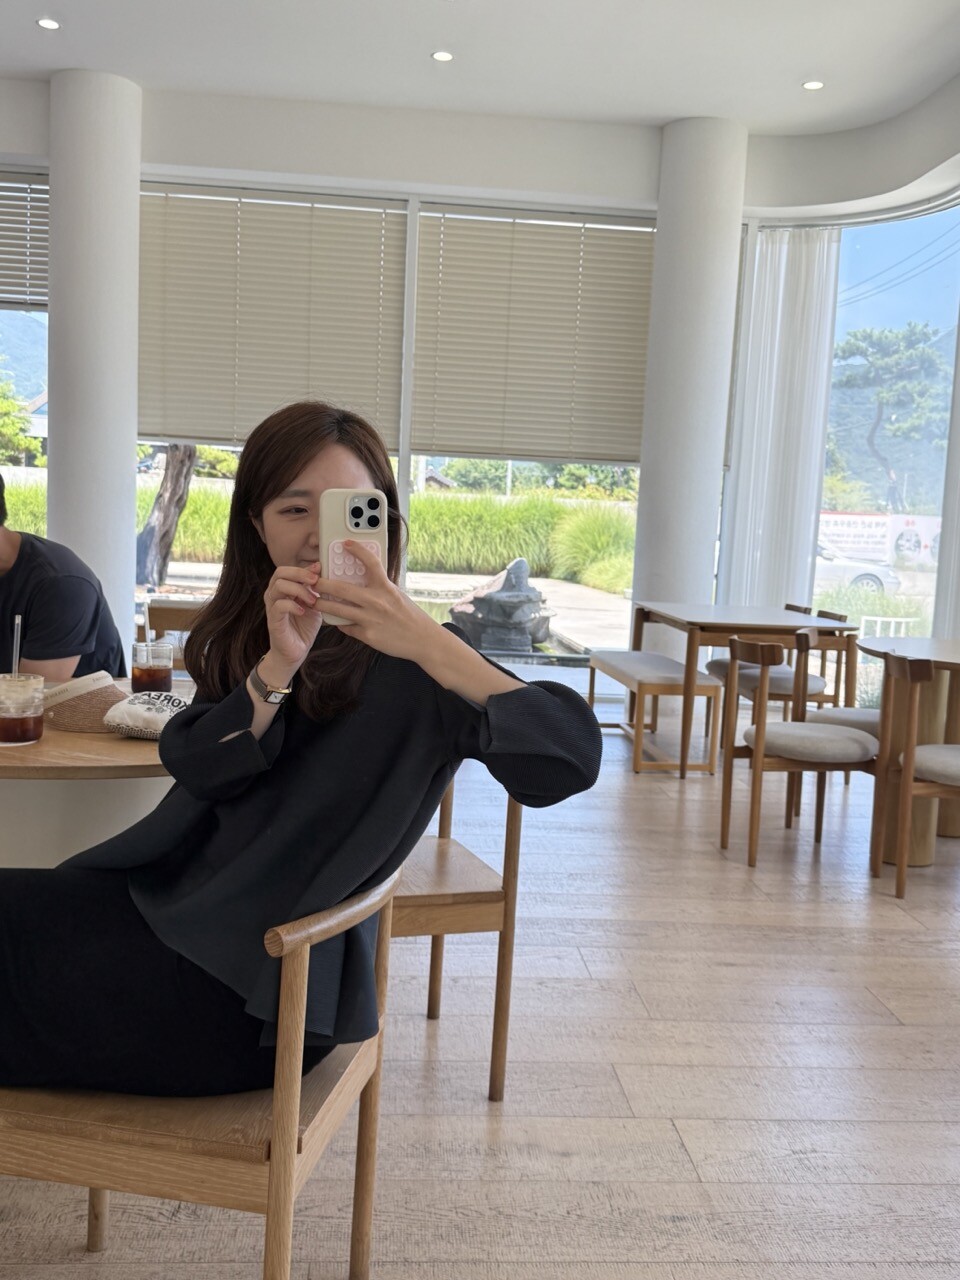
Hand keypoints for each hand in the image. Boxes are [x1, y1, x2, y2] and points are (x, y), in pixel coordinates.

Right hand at [262, 563, 324, 672]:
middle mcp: (274, 595)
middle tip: (316, 581)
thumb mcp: (314, 605)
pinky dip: (294, 605)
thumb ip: (316, 591)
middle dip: (300, 573)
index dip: (304, 567)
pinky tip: (304, 611)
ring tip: (313, 600)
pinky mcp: (273, 620)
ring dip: (299, 590)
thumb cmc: (304, 627)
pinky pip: (279, 605)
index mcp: (283, 589)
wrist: (296, 652)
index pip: (288, 569)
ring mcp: (272, 607)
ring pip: (279, 586)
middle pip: (280, 572)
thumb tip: (325, 573)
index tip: (320, 568)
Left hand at [314, 541, 436, 662]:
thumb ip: (379, 587)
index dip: (357, 550)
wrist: (422, 639)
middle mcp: (377, 601)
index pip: (371, 562)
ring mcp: (370, 619)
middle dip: (321, 584)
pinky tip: (336, 621)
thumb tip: (361, 580)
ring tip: (313, 602)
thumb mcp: (396, 595)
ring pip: (337, 610)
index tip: (346, 544)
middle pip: (341, 588)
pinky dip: (340, 623)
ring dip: (321, 605)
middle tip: (311, 581)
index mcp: (386, 587)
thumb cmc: (409, 615)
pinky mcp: (367, 635)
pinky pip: (346, 627)